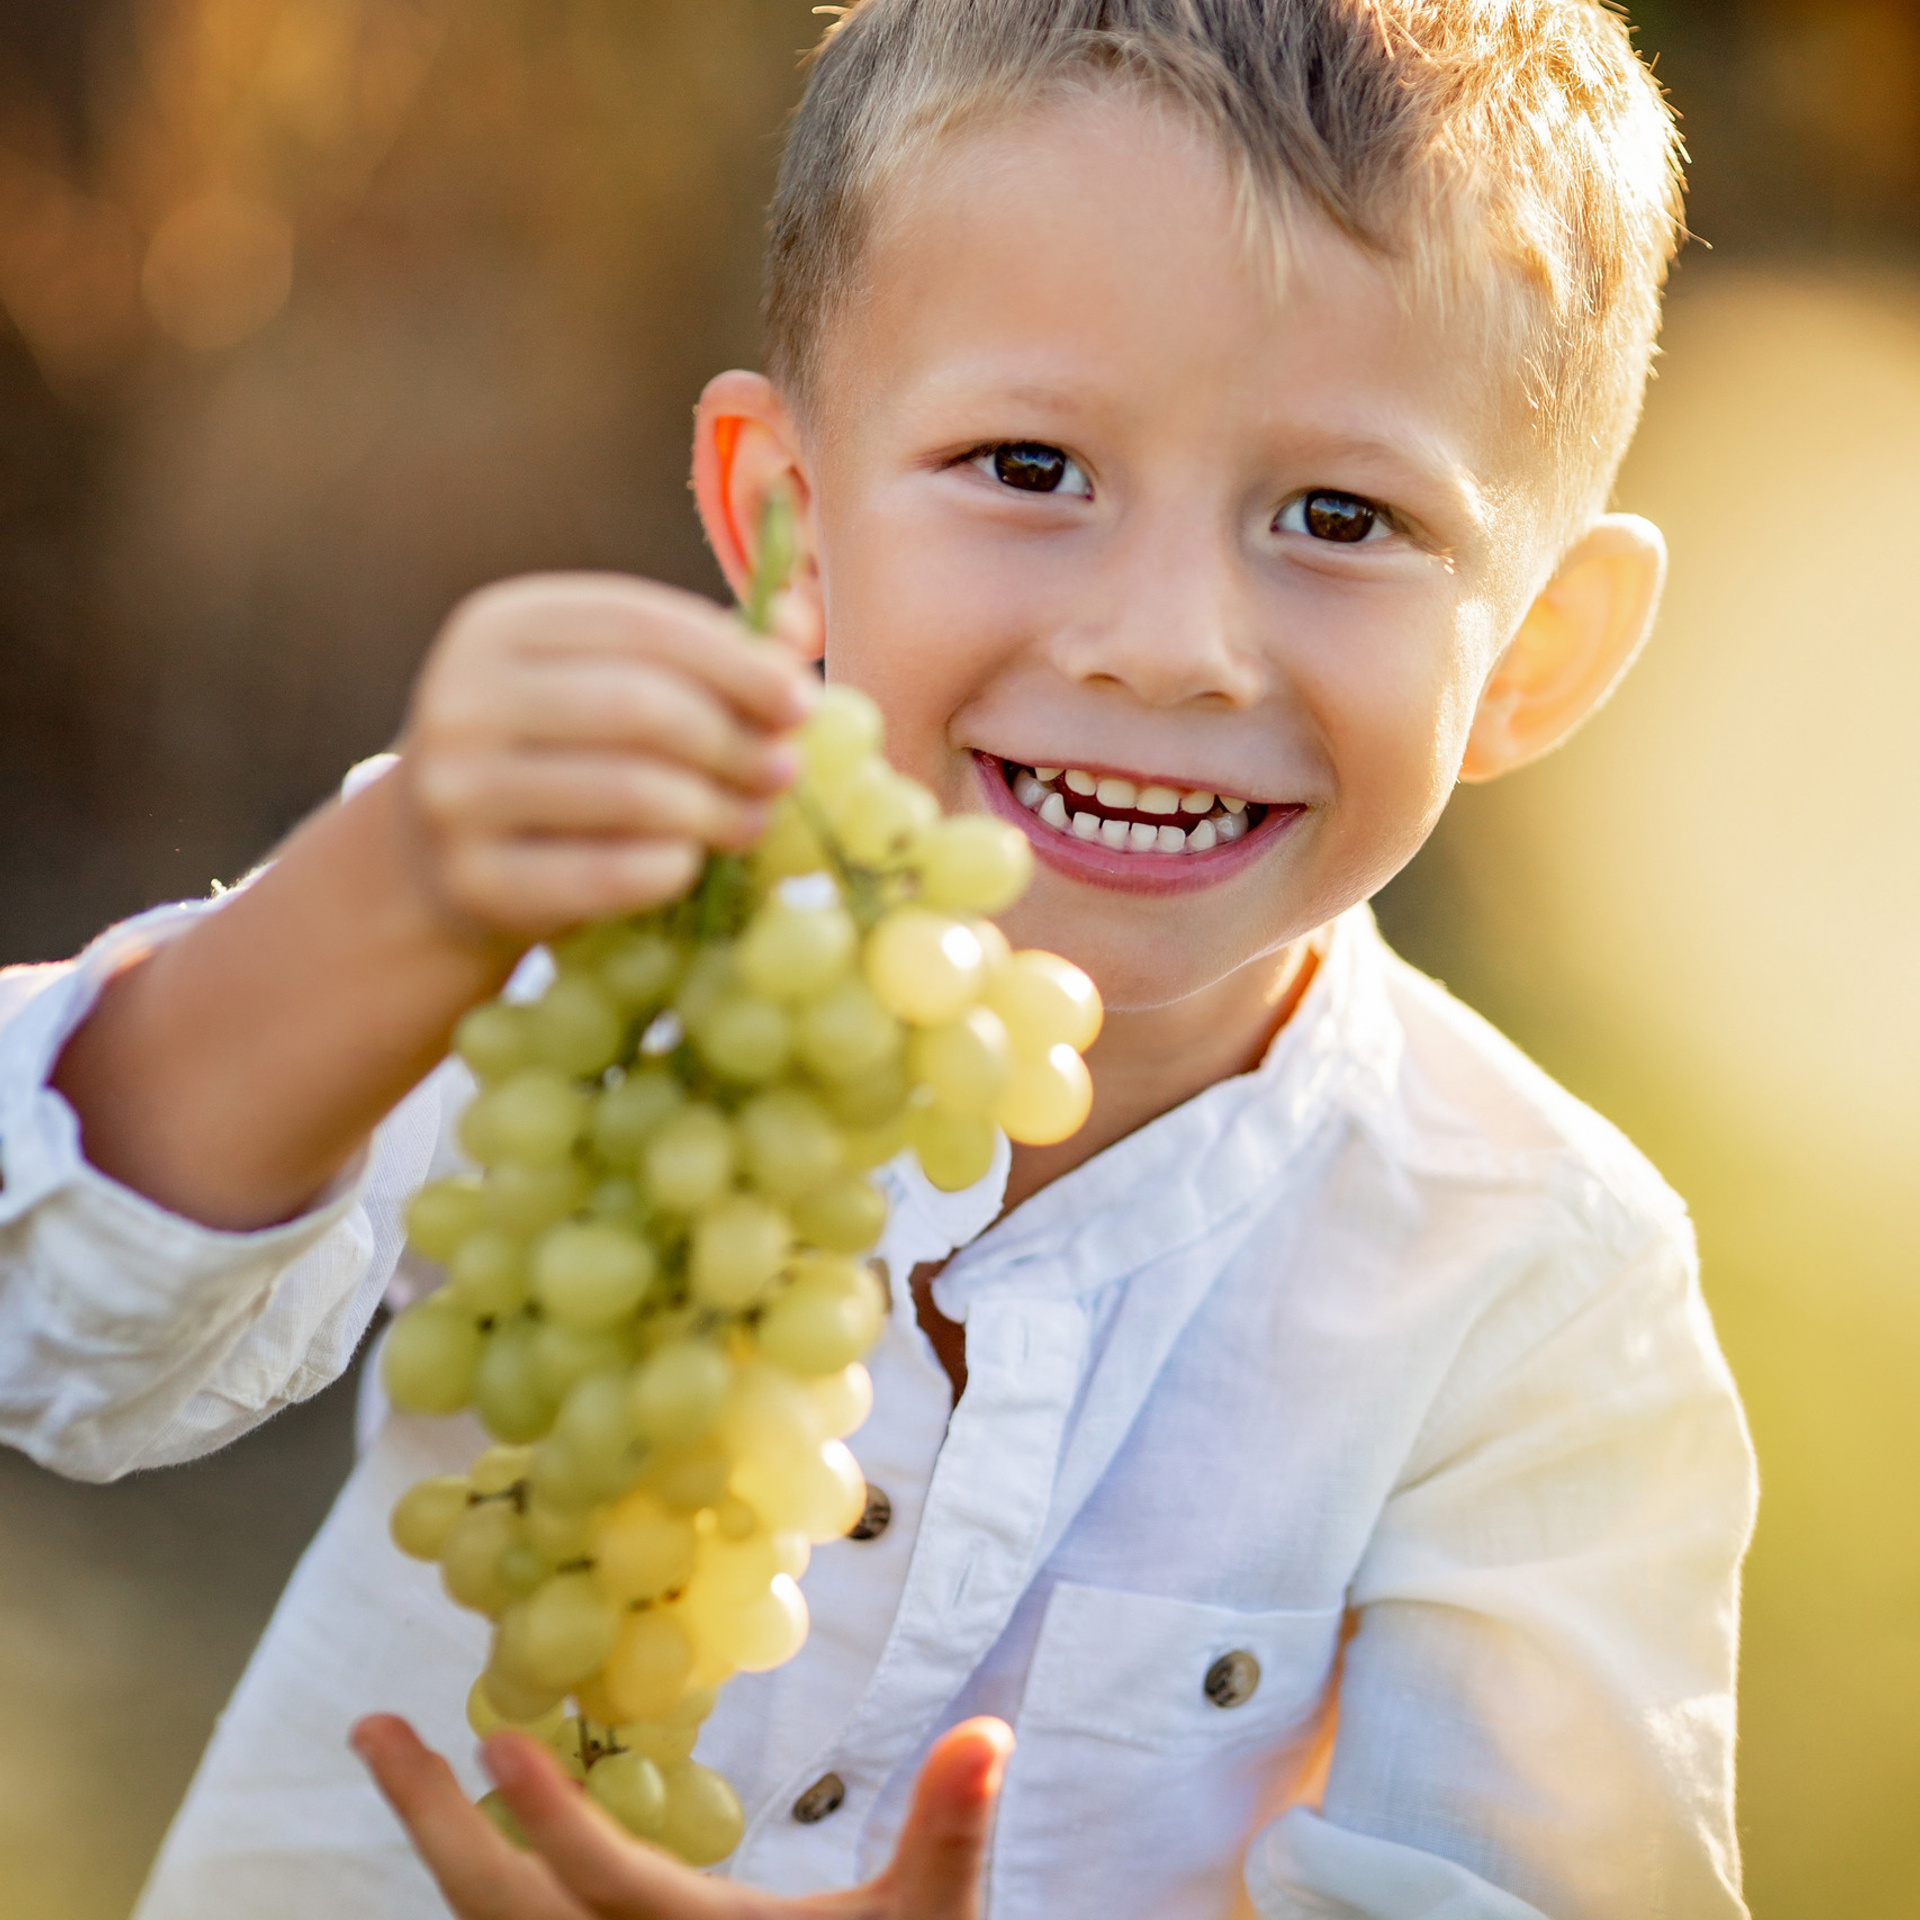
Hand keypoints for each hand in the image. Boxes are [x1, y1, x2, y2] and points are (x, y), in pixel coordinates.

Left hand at [352, 1714, 1013, 1919]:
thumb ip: (951, 1833)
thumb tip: (991, 1728)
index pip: (602, 1882)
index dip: (547, 1815)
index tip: (487, 1739)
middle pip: (497, 1913)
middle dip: (431, 1820)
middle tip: (374, 1733)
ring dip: (447, 1848)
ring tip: (416, 1772)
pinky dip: (487, 1897)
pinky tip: (486, 1854)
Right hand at [397, 573, 819, 943]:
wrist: (434, 858)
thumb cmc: (554, 754)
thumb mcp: (609, 682)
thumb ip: (703, 651)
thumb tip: (801, 624)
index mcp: (502, 626)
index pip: (642, 624)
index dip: (738, 663)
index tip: (803, 701)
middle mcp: (463, 698)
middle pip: (641, 707)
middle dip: (733, 742)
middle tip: (784, 772)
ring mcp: (457, 792)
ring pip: (631, 792)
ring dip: (716, 810)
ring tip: (753, 821)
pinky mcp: (473, 879)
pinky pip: (607, 874)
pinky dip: (671, 868)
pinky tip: (690, 863)